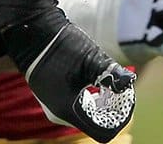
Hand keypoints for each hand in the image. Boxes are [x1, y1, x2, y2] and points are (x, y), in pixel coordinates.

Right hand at [0, 0, 134, 142]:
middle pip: (97, 124)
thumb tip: (131, 81)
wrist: (32, 29)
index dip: (120, 117)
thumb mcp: (91, 57)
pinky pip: (79, 107)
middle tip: (121, 87)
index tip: (127, 96)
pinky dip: (93, 98)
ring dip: (104, 103)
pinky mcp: (55, 97)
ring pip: (88, 116)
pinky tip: (97, 81)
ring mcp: (55, 106)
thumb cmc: (62, 43)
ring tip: (109, 82)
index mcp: (67, 110)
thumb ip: (112, 73)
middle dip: (113, 109)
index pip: (103, 132)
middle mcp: (59, 114)